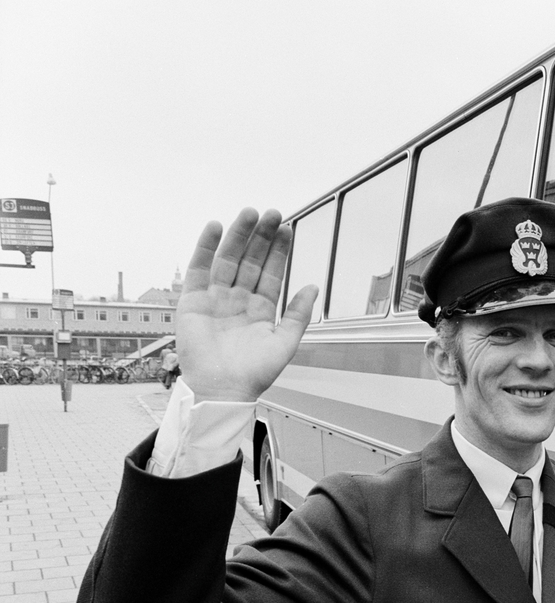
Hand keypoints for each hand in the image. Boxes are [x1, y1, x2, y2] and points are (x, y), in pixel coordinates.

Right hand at [176, 208, 316, 402]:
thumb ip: (299, 314)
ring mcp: (215, 298)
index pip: (271, 272)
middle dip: (261, 237)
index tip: (287, 228)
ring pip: (228, 259)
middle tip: (271, 213)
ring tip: (249, 214)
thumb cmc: (254, 372)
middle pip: (250, 260)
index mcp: (260, 309)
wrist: (224, 389)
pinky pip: (199, 269)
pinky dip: (205, 247)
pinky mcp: (193, 301)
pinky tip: (215, 227)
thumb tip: (313, 286)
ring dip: (238, 235)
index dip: (279, 251)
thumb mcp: (285, 342)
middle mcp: (238, 299)